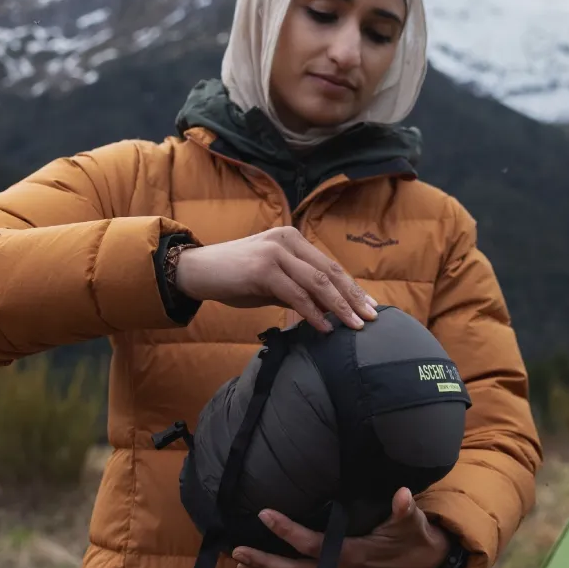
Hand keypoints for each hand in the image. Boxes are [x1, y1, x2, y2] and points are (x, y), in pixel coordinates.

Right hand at [174, 227, 377, 332]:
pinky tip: (325, 327)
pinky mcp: (263, 269)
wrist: (197, 271)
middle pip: (330, 271)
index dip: (352, 287)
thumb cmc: (235, 277)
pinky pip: (295, 294)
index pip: (330, 265)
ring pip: (317, 282)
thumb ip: (299, 289)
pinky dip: (313, 313)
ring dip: (339, 306)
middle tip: (371, 318)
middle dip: (353, 297)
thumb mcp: (272, 281)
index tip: (370, 306)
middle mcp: (287, 240)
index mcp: (293, 239)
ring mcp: (275, 253)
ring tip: (355, 326)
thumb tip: (329, 310)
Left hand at [231, 488, 449, 567]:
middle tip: (237, 551)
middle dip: (264, 564)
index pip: (314, 546)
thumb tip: (402, 495)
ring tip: (238, 561)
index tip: (264, 514)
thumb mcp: (412, 523)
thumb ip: (405, 510)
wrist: (422, 566)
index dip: (288, 532)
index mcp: (354, 555)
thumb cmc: (412, 538)